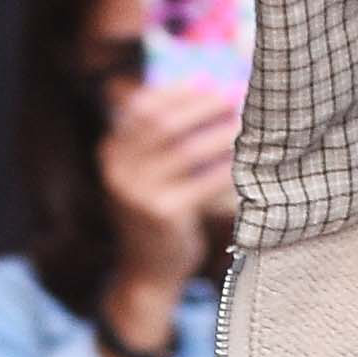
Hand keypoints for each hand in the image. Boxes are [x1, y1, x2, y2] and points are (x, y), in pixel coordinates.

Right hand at [95, 79, 236, 326]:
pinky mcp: (162, 213)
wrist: (147, 274)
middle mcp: (119, 169)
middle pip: (165, 122)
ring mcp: (138, 192)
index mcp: (112, 153)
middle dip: (202, 106)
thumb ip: (160, 140)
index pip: (142, 107)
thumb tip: (204, 87)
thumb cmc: (157, 218)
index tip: (207, 82)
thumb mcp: (147, 175)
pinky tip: (245, 162)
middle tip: (233, 97)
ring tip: (245, 125)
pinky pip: (203, 182)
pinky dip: (226, 168)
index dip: (177, 92)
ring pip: (187, 149)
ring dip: (220, 133)